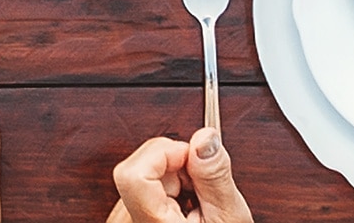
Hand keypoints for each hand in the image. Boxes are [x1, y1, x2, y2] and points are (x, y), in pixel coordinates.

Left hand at [107, 128, 252, 222]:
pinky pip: (141, 189)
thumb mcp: (229, 219)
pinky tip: (182, 210)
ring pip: (143, 175)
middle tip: (202, 191)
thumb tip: (205, 138)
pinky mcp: (126, 217)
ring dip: (173, 180)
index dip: (165, 154)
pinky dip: (165, 192)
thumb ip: (215, 177)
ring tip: (194, 205)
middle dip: (178, 167)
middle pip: (141, 165)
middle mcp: (128, 222)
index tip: (193, 158)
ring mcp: (124, 220)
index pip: (132, 172)